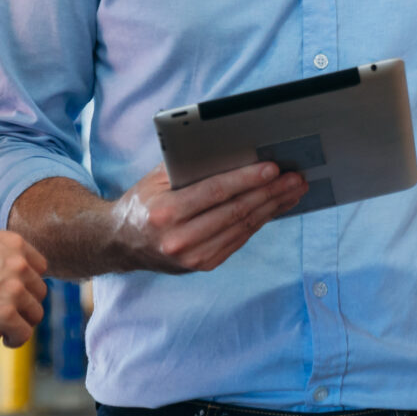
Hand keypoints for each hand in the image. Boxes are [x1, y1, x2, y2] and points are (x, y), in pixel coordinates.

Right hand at [0, 224, 48, 348]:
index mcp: (12, 242)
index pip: (39, 267)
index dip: (27, 284)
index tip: (15, 295)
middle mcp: (19, 263)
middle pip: (38, 292)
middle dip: (22, 306)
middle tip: (3, 316)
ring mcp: (14, 289)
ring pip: (35, 314)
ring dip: (18, 325)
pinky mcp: (5, 314)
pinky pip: (24, 333)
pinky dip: (15, 340)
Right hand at [108, 162, 308, 274]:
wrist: (121, 242)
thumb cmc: (143, 201)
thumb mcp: (156, 178)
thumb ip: (189, 166)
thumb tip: (234, 150)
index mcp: (165, 212)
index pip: (215, 192)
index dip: (247, 180)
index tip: (273, 168)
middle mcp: (178, 239)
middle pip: (235, 211)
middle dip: (270, 193)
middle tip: (295, 178)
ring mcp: (192, 257)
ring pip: (242, 228)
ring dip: (272, 208)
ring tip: (293, 191)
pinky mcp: (202, 265)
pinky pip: (238, 240)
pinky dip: (259, 222)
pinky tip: (275, 208)